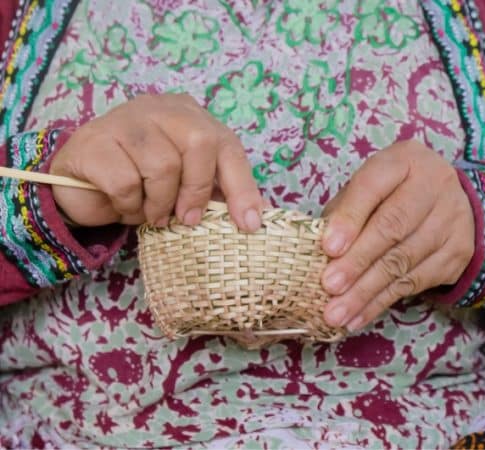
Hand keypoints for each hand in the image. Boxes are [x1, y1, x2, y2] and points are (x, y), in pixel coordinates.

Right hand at [50, 93, 262, 229]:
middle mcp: (162, 109)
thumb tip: (257, 218)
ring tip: (149, 211)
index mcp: (191, 117)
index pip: (227, 146)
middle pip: (201, 144)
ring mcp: (127, 119)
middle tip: (185, 218)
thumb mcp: (184, 186)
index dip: (242, 186)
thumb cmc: (142, 182)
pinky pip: (126, 182)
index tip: (248, 224)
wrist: (82, 181)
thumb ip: (217, 193)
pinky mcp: (96, 140)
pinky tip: (123, 203)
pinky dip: (129, 205)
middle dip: (196, 190)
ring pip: (163, 166)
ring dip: (158, 203)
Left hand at [321, 140, 474, 331]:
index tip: (328, 248)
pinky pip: (415, 283)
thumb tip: (317, 250)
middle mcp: (434, 185)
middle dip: (357, 261)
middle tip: (329, 286)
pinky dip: (381, 303)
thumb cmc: (390, 193)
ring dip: (365, 292)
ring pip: (403, 261)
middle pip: (393, 227)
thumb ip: (344, 211)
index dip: (350, 219)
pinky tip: (357, 317)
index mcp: (403, 162)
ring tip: (337, 313)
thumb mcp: (366, 189)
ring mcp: (451, 220)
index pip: (373, 187)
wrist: (445, 200)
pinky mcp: (457, 253)